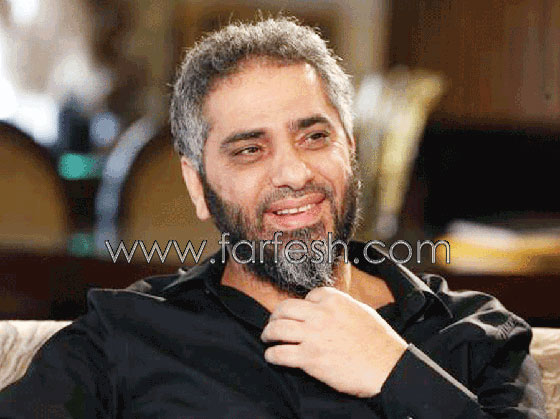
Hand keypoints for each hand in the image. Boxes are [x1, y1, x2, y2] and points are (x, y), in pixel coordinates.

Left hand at [261, 287, 407, 396]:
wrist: (388, 367)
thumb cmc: (379, 342)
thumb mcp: (362, 311)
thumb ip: (341, 307)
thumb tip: (329, 308)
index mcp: (333, 300)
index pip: (307, 297)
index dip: (301, 306)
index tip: (299, 314)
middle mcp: (319, 314)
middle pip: (284, 309)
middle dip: (275, 316)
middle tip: (273, 323)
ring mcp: (313, 336)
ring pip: (277, 329)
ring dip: (268, 333)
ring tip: (267, 338)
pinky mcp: (309, 358)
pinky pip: (280, 353)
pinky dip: (272, 355)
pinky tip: (272, 356)